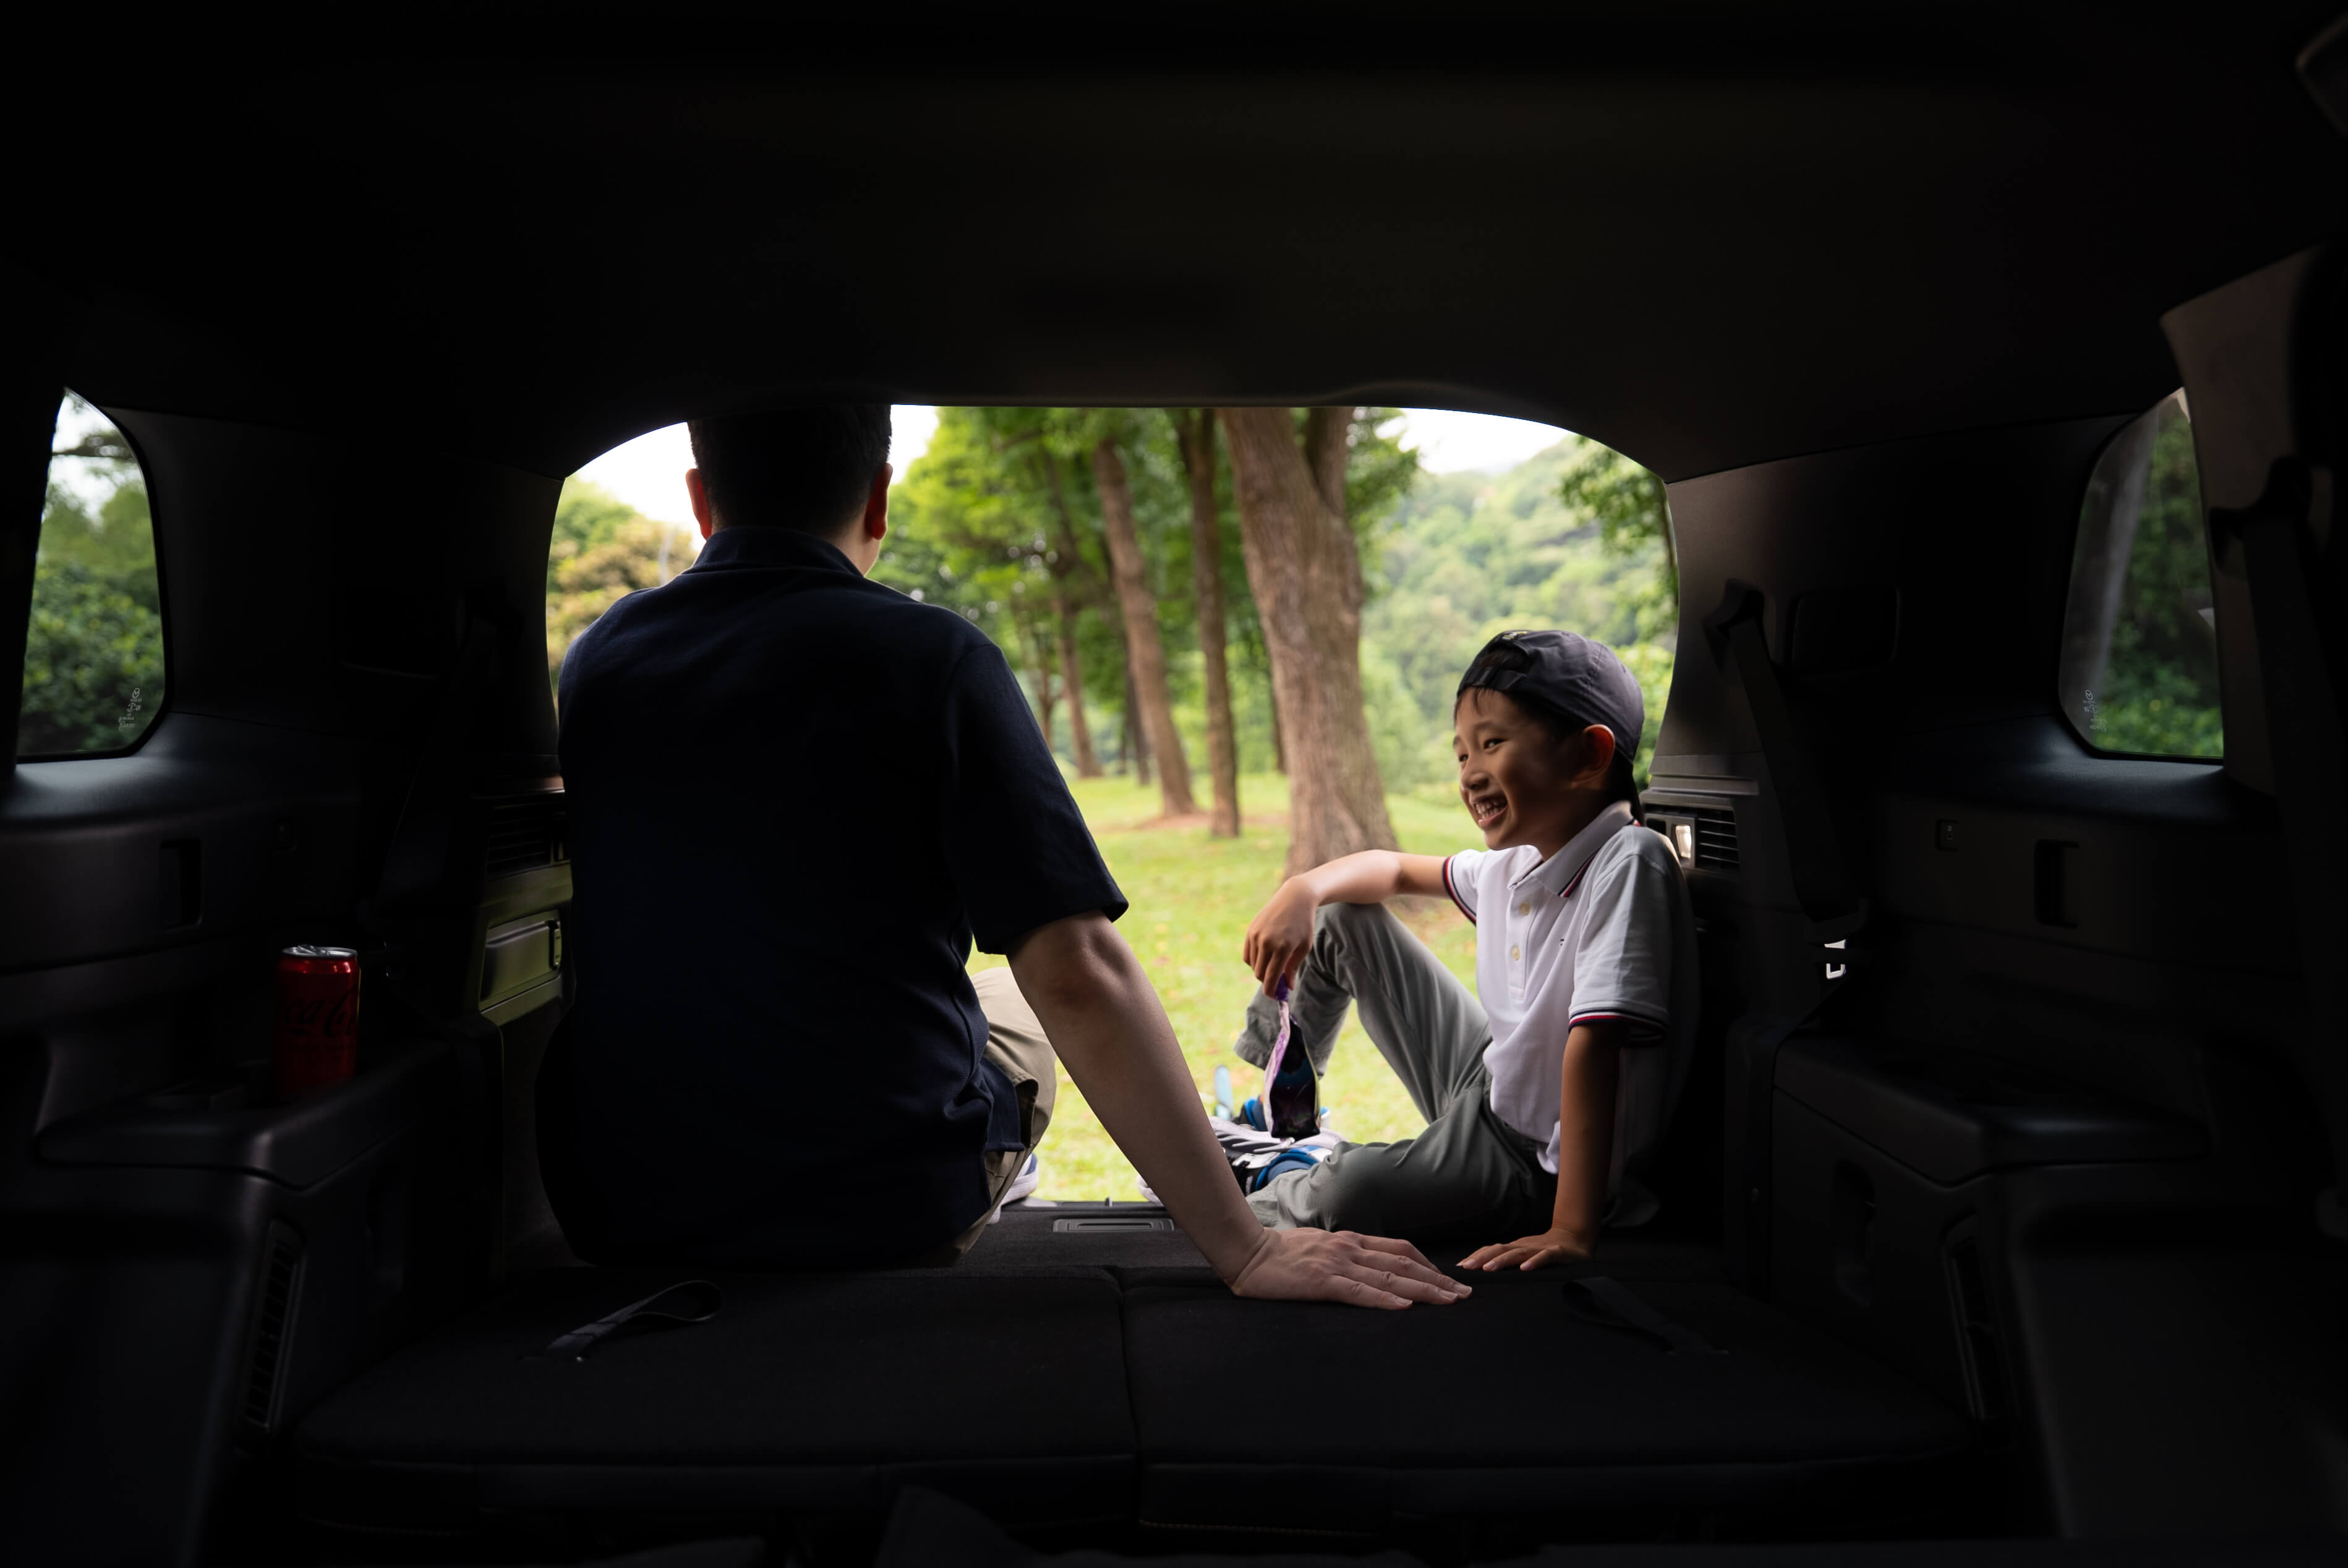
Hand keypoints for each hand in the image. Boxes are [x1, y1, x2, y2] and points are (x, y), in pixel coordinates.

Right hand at [1229, 1229, 1472, 1309]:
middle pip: (1405, 1263)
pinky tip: (1405, 1307)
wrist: (1248, 1253)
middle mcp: (1350, 1249)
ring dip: (1424, 1290)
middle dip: (1439, 1280)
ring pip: (1391, 1278)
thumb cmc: (1281, 1255)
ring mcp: (1338, 1264)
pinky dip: (1386, 1300)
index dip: (1429, 1265)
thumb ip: (1345, 1255)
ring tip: (1450, 1301)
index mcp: (1351, 1241)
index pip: (1401, 1250)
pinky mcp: (1323, 1282)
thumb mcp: (1320, 1247)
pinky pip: (1360, 1292)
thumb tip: (1368, 1268)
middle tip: (1465, 1294)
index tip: (1450, 1279)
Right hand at [1242, 878, 1319, 990]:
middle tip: (1276, 981)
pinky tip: (1264, 957)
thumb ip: (1293, 968)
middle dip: (1267, 981)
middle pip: (1260, 974)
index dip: (1271, 991)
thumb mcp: (1304, 947)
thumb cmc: (1303, 924)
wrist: (1294, 898)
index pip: (1271, 977)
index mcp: (1283, 947)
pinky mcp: (1250, 931)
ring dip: (1261, 970)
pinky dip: (1253, 961)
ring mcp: (1256, 936)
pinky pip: (1247, 955)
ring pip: (1252, 965)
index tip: (1273, 996)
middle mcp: (1266, 942)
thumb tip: (1287, 987)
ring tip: (1273, 965)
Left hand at [1458, 1227, 1594, 1272]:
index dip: (1475, 1257)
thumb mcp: (1525, 1256)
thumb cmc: (1546, 1250)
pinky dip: (1534, 1262)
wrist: (1575, 1238)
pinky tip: (1525, 1269)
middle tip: (1466, 1268)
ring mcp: (1539, 1248)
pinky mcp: (1557, 1252)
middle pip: (1499, 1250)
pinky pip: (1544, 1257)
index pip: (1491, 1251)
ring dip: (1502, 1261)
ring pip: (1517, 1253)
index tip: (1459, 1267)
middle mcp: (1523, 1247)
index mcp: (1515, 1248)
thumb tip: (1487, 1275)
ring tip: (1488, 1269)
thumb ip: (1510, 1264)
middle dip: (1481, 1259)